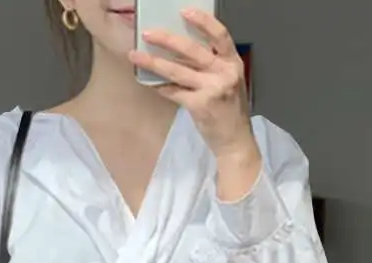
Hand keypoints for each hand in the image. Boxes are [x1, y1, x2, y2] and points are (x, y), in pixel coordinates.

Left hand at [128, 8, 258, 165]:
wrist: (235, 141)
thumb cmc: (230, 110)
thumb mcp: (229, 81)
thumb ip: (213, 65)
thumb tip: (182, 51)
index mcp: (232, 63)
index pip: (220, 35)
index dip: (203, 22)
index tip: (184, 11)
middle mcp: (224, 73)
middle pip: (193, 50)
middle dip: (167, 39)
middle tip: (148, 33)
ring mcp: (212, 89)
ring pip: (177, 71)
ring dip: (154, 62)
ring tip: (136, 56)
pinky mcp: (199, 106)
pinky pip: (173, 92)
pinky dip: (159, 87)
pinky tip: (146, 81)